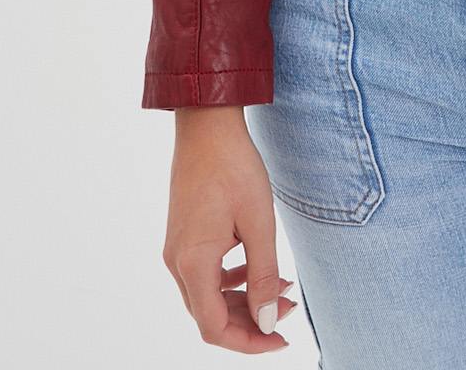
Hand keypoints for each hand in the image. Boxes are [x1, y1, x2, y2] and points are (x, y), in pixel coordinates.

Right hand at [162, 106, 297, 351]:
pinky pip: (204, 274)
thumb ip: (264, 275)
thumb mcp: (259, 222)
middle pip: (210, 316)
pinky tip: (257, 267)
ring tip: (282, 289)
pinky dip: (232, 280)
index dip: (248, 341)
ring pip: (208, 296)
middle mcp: (177, 262)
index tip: (280, 338)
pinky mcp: (183, 236)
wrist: (207, 124)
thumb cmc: (234, 167)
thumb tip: (268, 320)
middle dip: (251, 321)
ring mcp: (177, 249)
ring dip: (244, 300)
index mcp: (193, 263)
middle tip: (288, 311)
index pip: (214, 328)